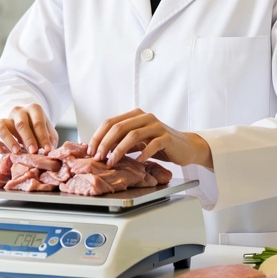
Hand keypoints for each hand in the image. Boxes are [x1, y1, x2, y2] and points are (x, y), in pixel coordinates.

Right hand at [0, 104, 58, 155]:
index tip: (47, 149)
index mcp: (33, 109)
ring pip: (2, 125)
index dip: (43, 137)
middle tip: (33, 152)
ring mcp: (5, 118)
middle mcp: (18, 111)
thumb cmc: (39, 130)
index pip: (38, 122)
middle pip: (21, 124)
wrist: (26, 124)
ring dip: (9, 140)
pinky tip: (2, 152)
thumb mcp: (48, 131)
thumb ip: (49, 139)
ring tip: (17, 152)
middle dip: (28, 139)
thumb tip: (48, 150)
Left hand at [87, 109, 212, 168]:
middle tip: (98, 158)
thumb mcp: (137, 141)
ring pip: (132, 135)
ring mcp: (156, 126)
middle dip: (105, 144)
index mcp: (135, 115)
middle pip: (118, 127)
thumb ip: (121, 140)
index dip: (98, 136)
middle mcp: (145, 117)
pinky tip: (137, 162)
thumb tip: (98, 149)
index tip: (90, 151)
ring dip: (119, 150)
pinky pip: (152, 145)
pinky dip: (142, 154)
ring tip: (112, 162)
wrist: (185, 147)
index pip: (110, 122)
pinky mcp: (167, 137)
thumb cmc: (158, 144)